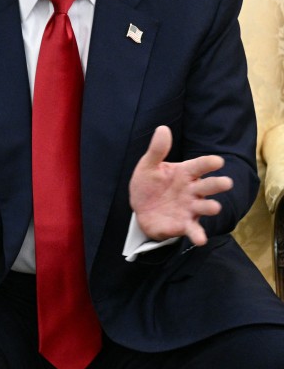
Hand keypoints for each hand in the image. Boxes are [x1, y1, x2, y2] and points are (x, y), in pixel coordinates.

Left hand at [130, 125, 231, 245]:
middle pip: (207, 186)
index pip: (199, 166)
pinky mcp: (183, 224)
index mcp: (185, 173)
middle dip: (216, 185)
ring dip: (210, 207)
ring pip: (204, 207)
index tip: (217, 161)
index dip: (208, 163)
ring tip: (215, 207)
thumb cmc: (149, 184)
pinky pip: (193, 230)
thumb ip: (157, 150)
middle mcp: (192, 190)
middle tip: (226, 182)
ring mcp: (189, 208)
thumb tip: (163, 128)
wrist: (140, 209)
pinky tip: (200, 240)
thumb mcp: (148, 166)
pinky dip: (197, 234)